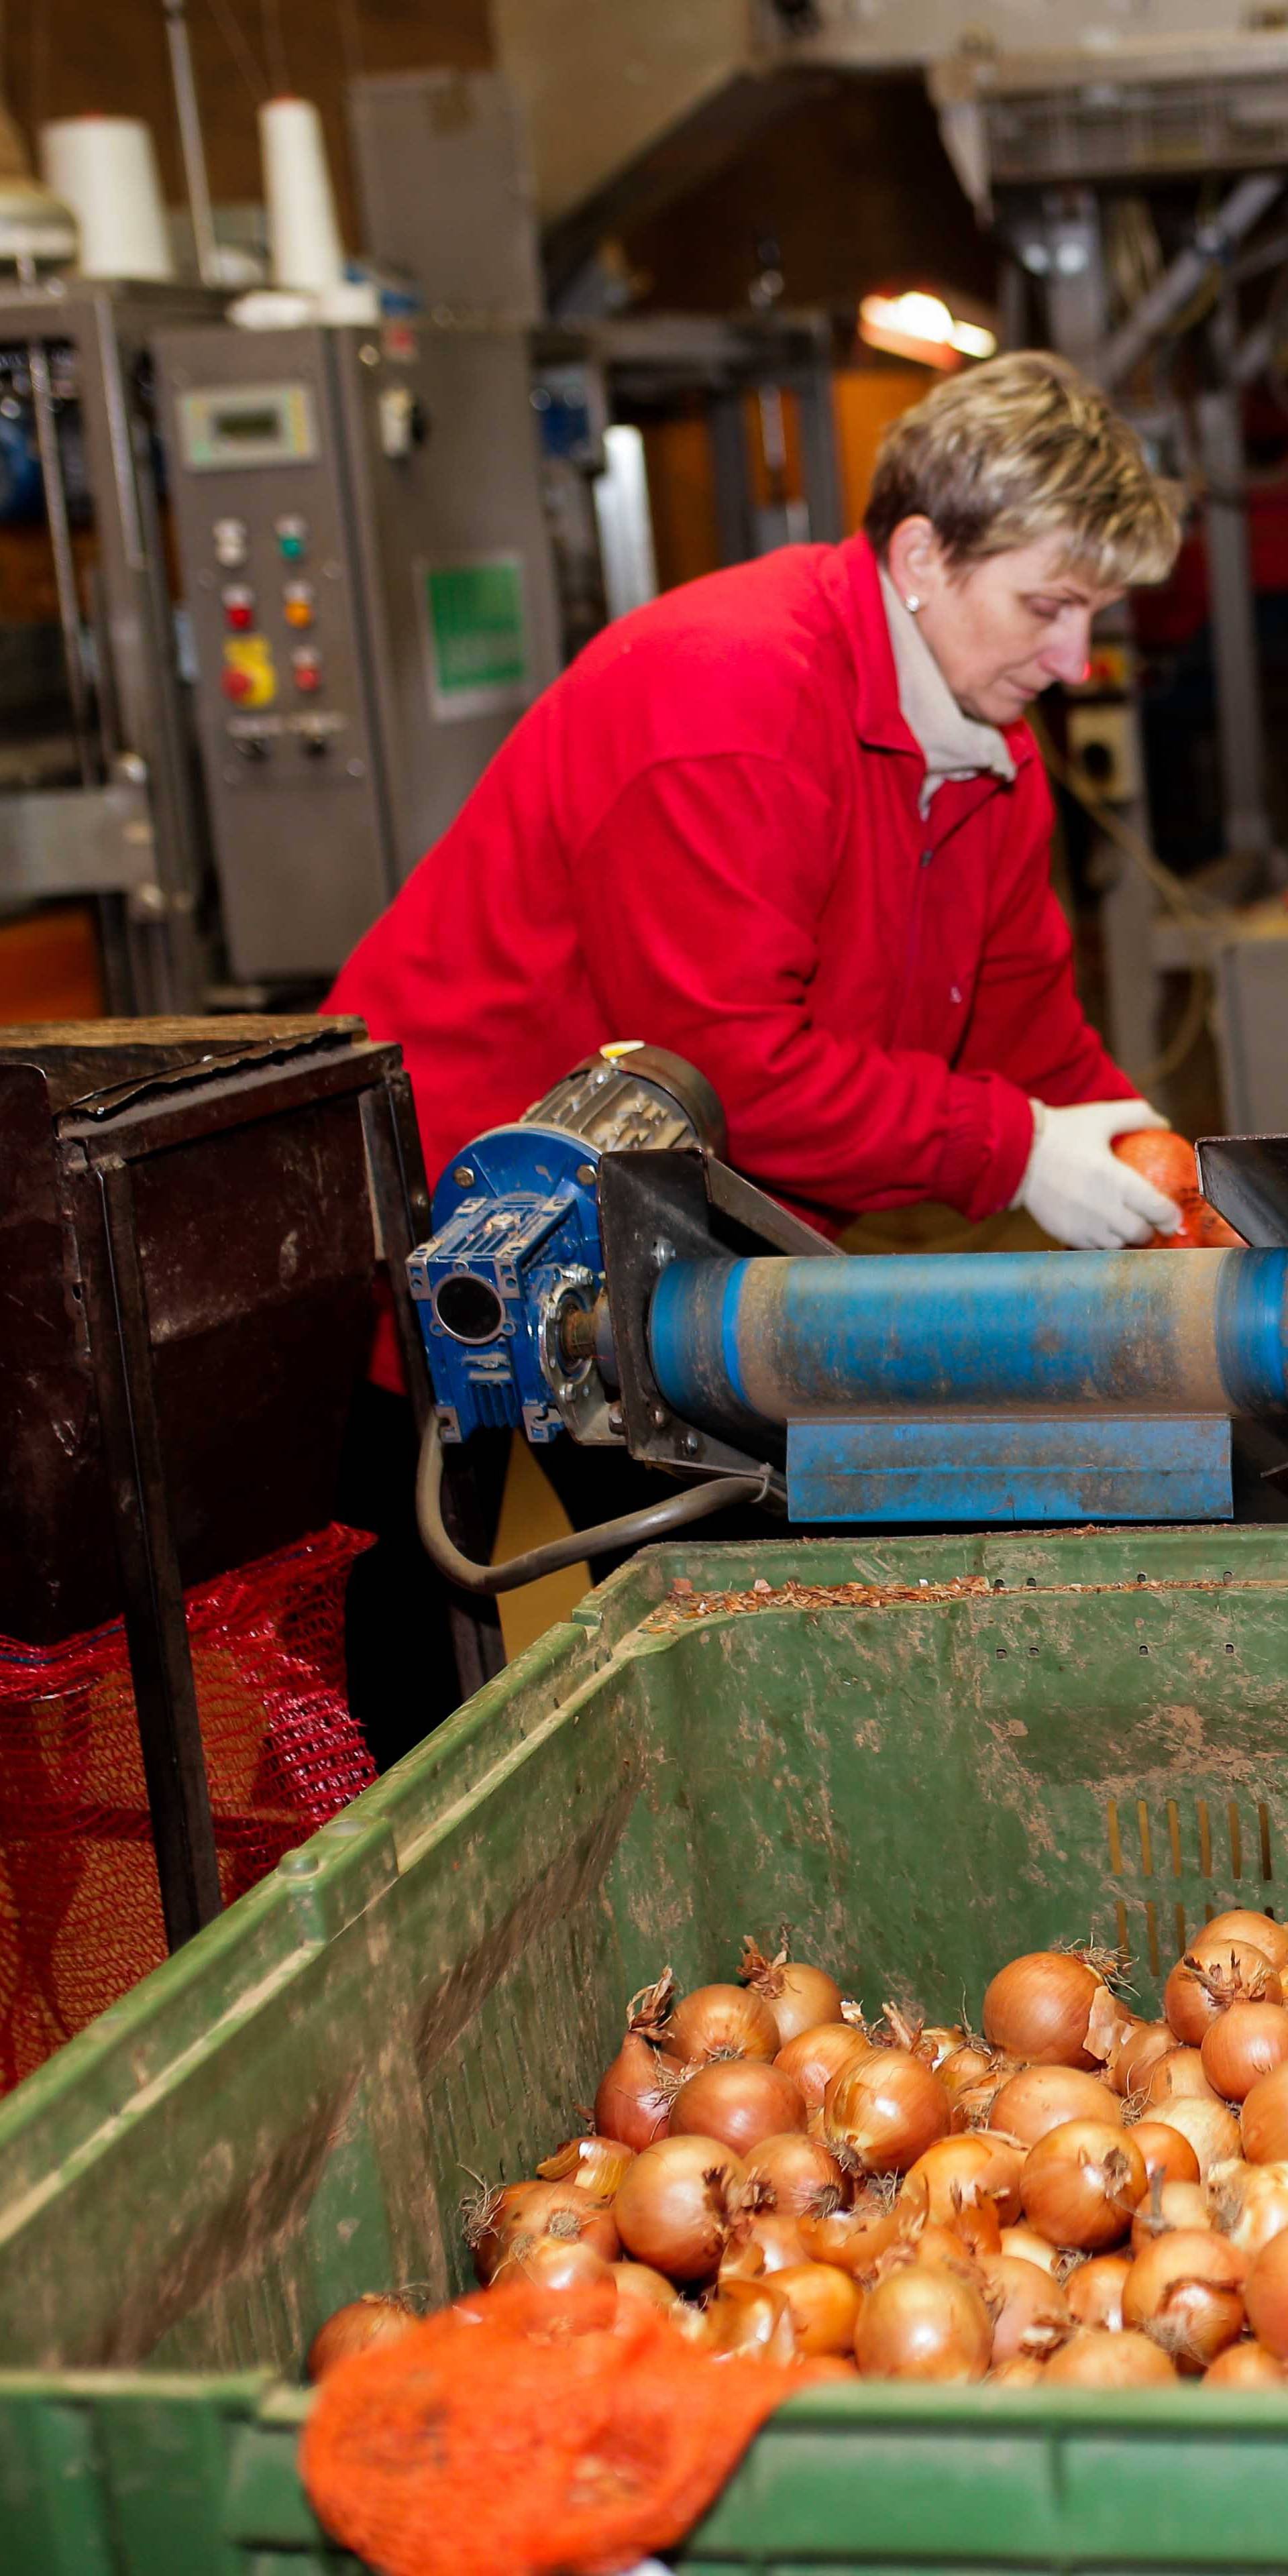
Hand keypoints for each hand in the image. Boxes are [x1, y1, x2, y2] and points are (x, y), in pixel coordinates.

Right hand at [1013, 1099, 1180, 1248]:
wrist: (1016, 1153)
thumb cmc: (1061, 1132)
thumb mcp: (1100, 1115)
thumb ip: (1137, 1115)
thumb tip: (1164, 1123)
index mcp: (1117, 1181)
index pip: (1157, 1210)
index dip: (1171, 1218)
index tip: (1173, 1217)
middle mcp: (1103, 1209)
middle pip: (1140, 1233)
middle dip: (1150, 1230)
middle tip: (1150, 1221)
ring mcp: (1084, 1225)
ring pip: (1118, 1244)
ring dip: (1125, 1237)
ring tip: (1124, 1224)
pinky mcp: (1065, 1234)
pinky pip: (1093, 1246)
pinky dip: (1102, 1240)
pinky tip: (1101, 1226)